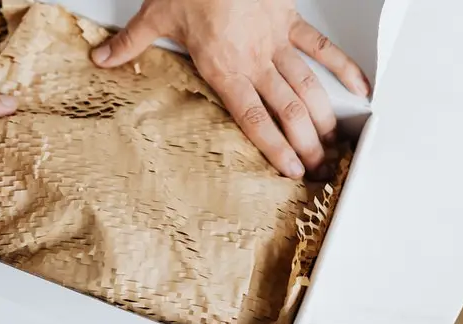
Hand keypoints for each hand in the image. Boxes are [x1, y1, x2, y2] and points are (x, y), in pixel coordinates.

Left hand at [91, 0, 369, 178]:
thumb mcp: (155, 15)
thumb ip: (130, 43)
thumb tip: (103, 58)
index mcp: (223, 68)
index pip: (253, 118)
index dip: (275, 148)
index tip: (291, 169)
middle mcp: (254, 60)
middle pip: (287, 110)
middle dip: (306, 142)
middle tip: (318, 166)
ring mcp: (275, 40)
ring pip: (307, 86)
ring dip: (323, 116)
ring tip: (334, 142)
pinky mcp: (289, 19)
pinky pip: (320, 47)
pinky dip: (342, 66)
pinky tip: (359, 86)